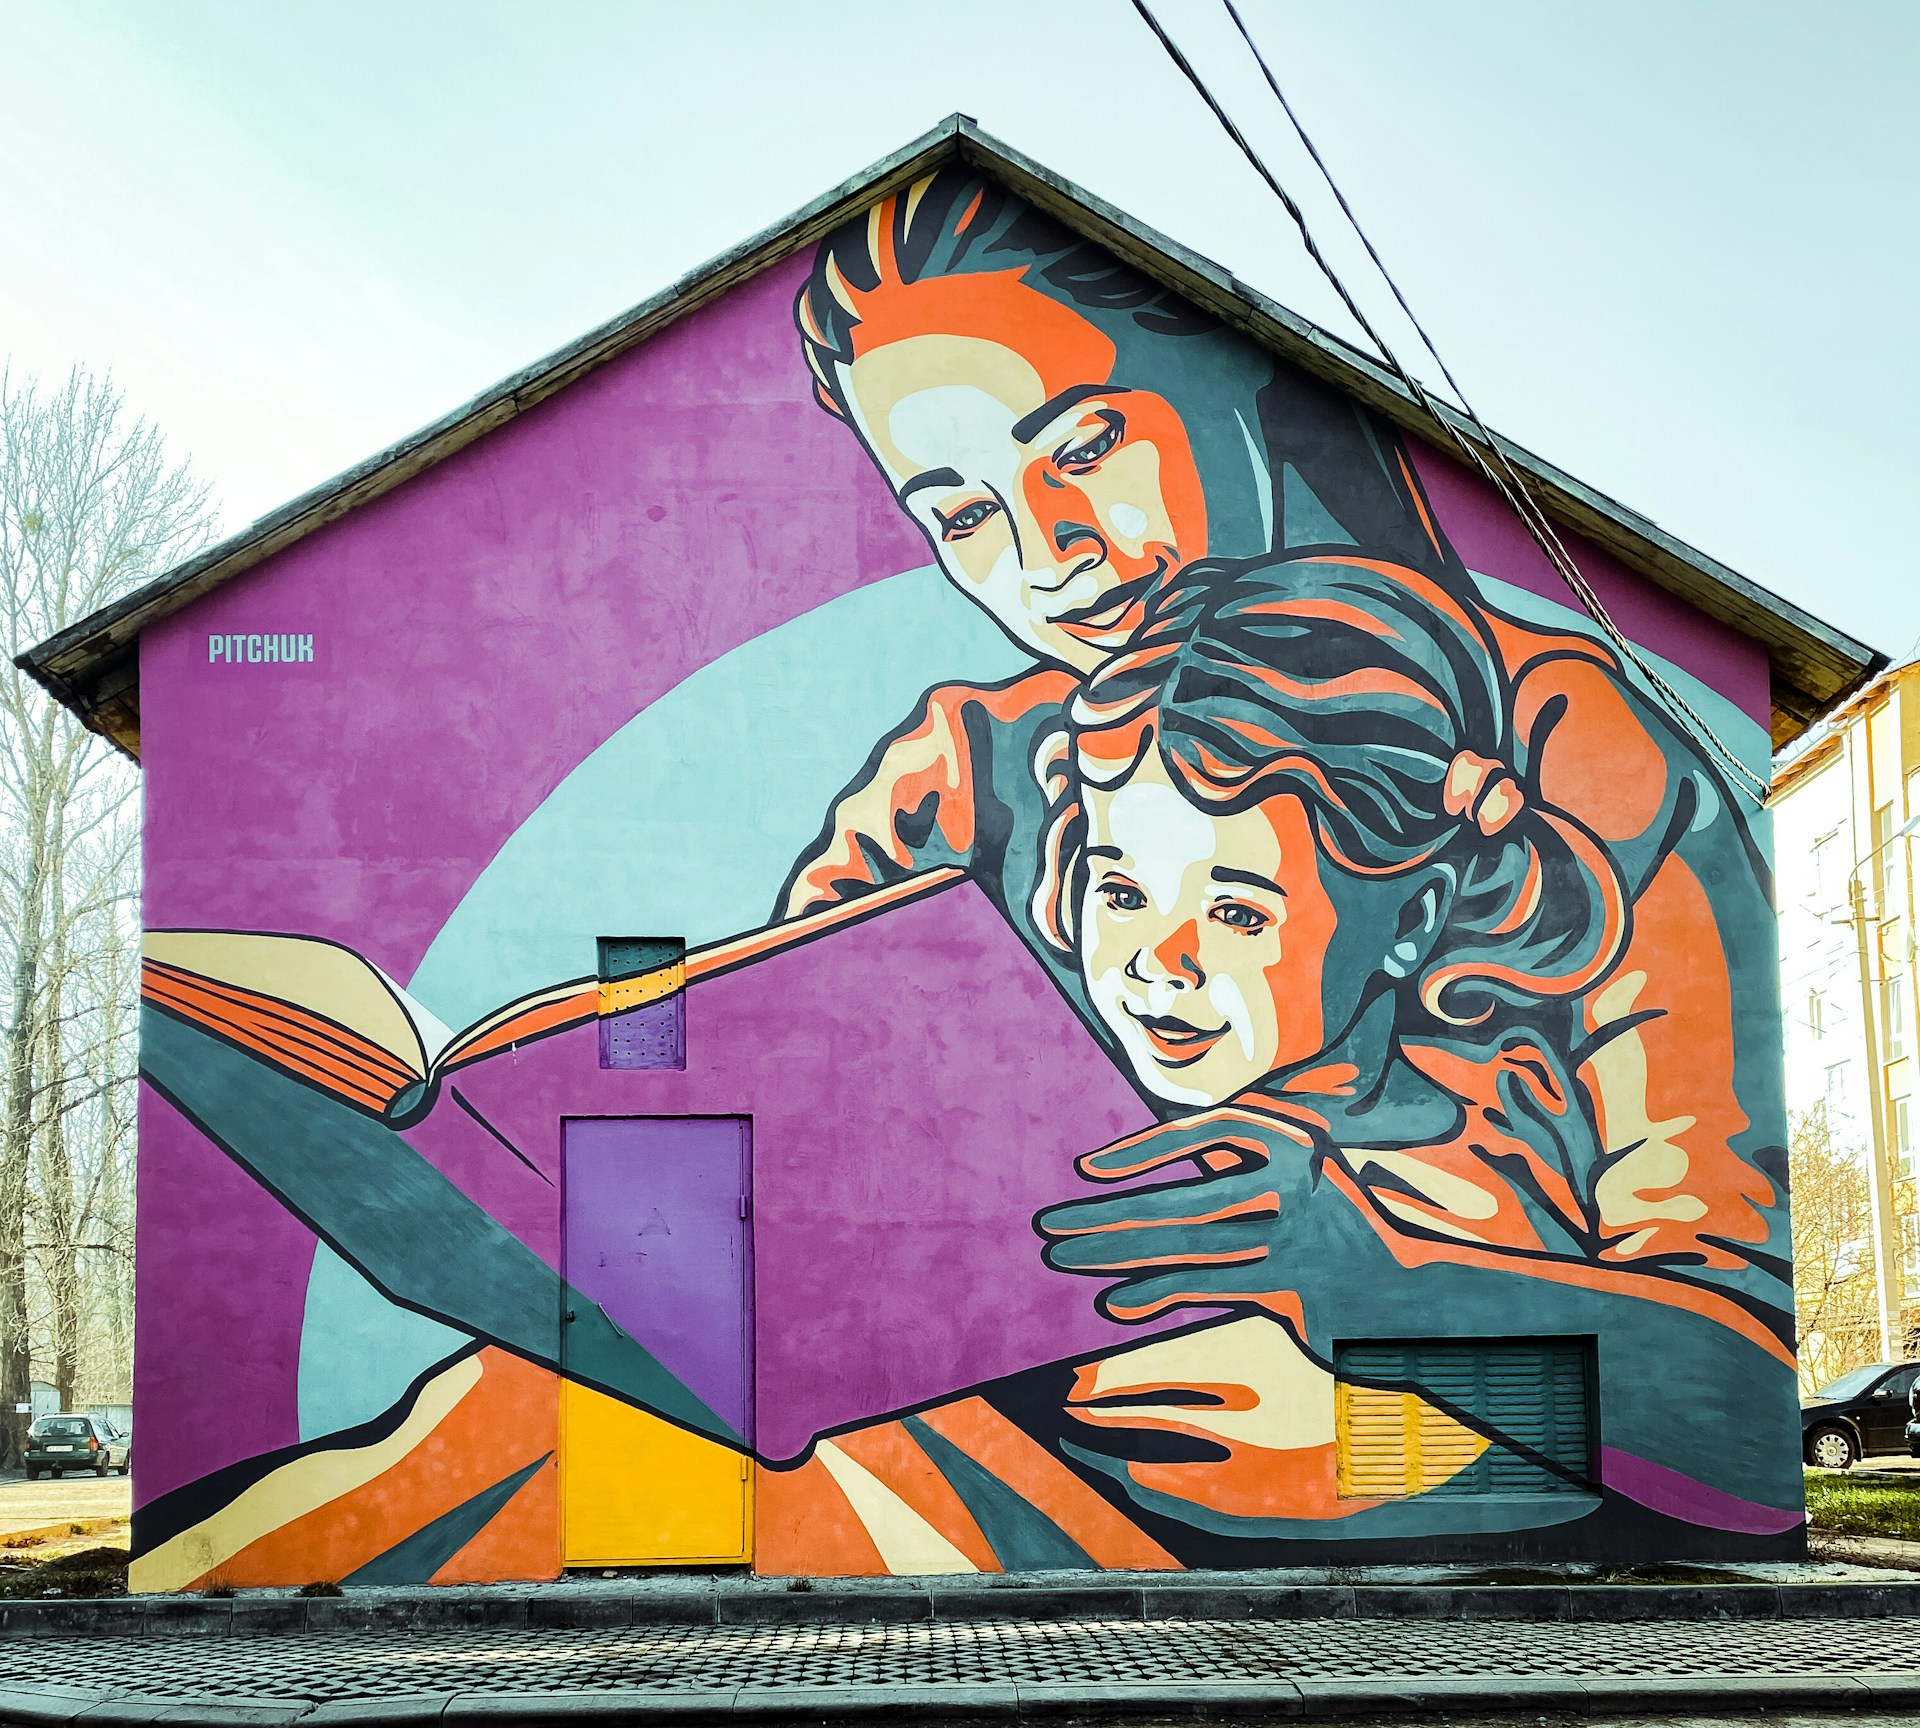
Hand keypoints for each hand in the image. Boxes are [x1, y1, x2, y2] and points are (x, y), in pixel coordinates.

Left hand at [1035, 1096, 1334, 1324]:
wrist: (1408, 1289)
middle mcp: (1294, 1180)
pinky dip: (1157, 1293)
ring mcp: (1293, 1235)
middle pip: (1181, 1200)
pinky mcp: (1292, 1286)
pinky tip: (1116, 1302)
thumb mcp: (1296, 1171)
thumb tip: (1146, 1167)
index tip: (1087, 1168)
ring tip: (1063, 1256)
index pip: (1202, 1133)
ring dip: (1116, 1253)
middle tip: (1048, 1224)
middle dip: (1105, 1214)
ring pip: (1185, 1246)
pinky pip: (1208, 1287)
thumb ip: (1236, 1164)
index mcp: (1292, 1137)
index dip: (1140, 1151)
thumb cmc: (1335, 1224)